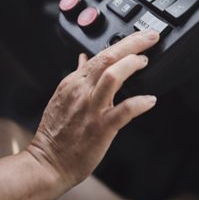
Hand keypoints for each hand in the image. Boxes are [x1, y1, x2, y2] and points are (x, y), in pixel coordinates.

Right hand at [26, 30, 158, 189]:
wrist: (47, 163)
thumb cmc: (56, 132)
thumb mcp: (63, 95)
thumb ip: (77, 75)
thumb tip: (83, 58)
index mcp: (74, 82)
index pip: (100, 53)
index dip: (123, 42)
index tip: (139, 36)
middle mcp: (82, 90)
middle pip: (107, 57)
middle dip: (132, 43)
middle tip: (150, 37)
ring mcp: (91, 108)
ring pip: (112, 76)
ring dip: (131, 65)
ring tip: (144, 62)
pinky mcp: (100, 127)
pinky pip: (124, 111)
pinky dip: (140, 103)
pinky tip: (150, 100)